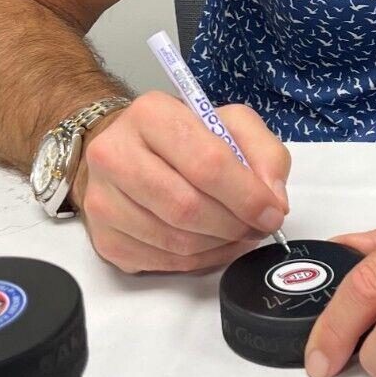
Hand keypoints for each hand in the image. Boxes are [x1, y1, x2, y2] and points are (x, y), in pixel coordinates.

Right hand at [71, 91, 290, 274]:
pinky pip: (160, 262)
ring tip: (236, 233)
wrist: (125, 149)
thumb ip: (264, 153)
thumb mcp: (231, 124)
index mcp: (151, 114)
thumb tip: (273, 201)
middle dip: (233, 224)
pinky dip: (197, 261)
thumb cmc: (185, 137)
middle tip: (256, 227)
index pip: (206, 162)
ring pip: (174, 241)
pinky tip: (211, 245)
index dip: (246, 195)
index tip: (272, 213)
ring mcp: (102, 200)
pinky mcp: (102, 238)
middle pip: (186, 207)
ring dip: (218, 245)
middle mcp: (114, 153)